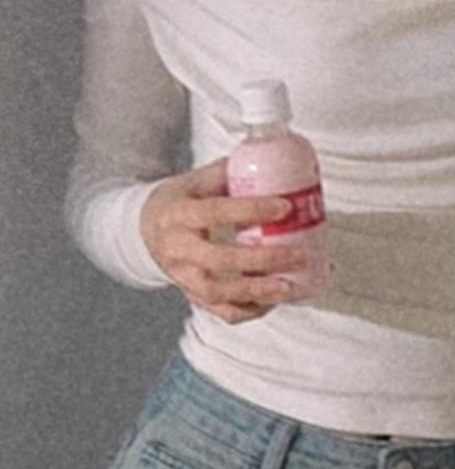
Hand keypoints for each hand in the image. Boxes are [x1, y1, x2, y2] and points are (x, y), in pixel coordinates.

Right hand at [141, 157, 313, 323]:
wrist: (143, 229)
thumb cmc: (178, 201)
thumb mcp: (196, 180)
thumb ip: (229, 172)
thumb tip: (270, 157)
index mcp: (179, 213)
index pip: (216, 211)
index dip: (251, 210)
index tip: (284, 207)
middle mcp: (178, 248)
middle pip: (220, 260)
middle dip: (262, 261)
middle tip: (298, 255)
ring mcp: (182, 275)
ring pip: (219, 292)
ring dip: (257, 292)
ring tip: (289, 287)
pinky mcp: (191, 294)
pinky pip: (220, 310)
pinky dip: (248, 310)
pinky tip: (273, 300)